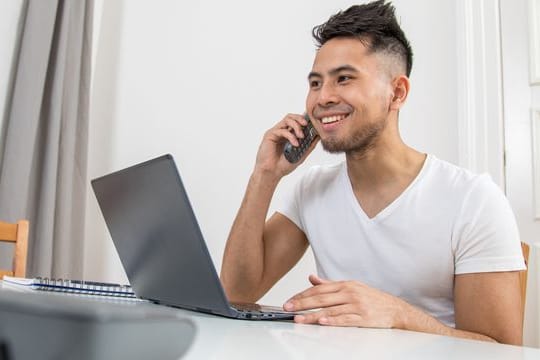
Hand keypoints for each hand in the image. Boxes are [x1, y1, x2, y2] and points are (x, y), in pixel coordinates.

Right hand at [254, 114, 318, 177]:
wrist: (272, 173)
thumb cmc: (283, 165)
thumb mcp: (301, 154)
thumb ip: (309, 145)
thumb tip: (319, 136)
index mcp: (289, 135)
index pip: (297, 122)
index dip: (305, 120)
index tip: (313, 124)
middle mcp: (282, 131)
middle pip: (291, 117)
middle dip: (300, 118)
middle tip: (306, 125)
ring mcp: (276, 132)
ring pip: (287, 119)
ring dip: (296, 126)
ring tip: (301, 136)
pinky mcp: (270, 135)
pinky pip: (282, 130)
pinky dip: (290, 136)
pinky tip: (294, 144)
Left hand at [283, 274, 405, 327]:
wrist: (395, 309)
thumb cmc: (372, 298)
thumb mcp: (351, 286)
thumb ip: (330, 284)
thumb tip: (312, 278)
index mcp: (345, 285)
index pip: (319, 289)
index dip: (302, 295)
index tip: (290, 300)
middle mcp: (350, 293)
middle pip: (321, 298)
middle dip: (302, 304)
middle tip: (288, 308)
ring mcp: (357, 305)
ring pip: (330, 310)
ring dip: (313, 315)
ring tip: (299, 318)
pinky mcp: (363, 318)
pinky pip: (345, 319)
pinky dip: (333, 321)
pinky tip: (322, 321)